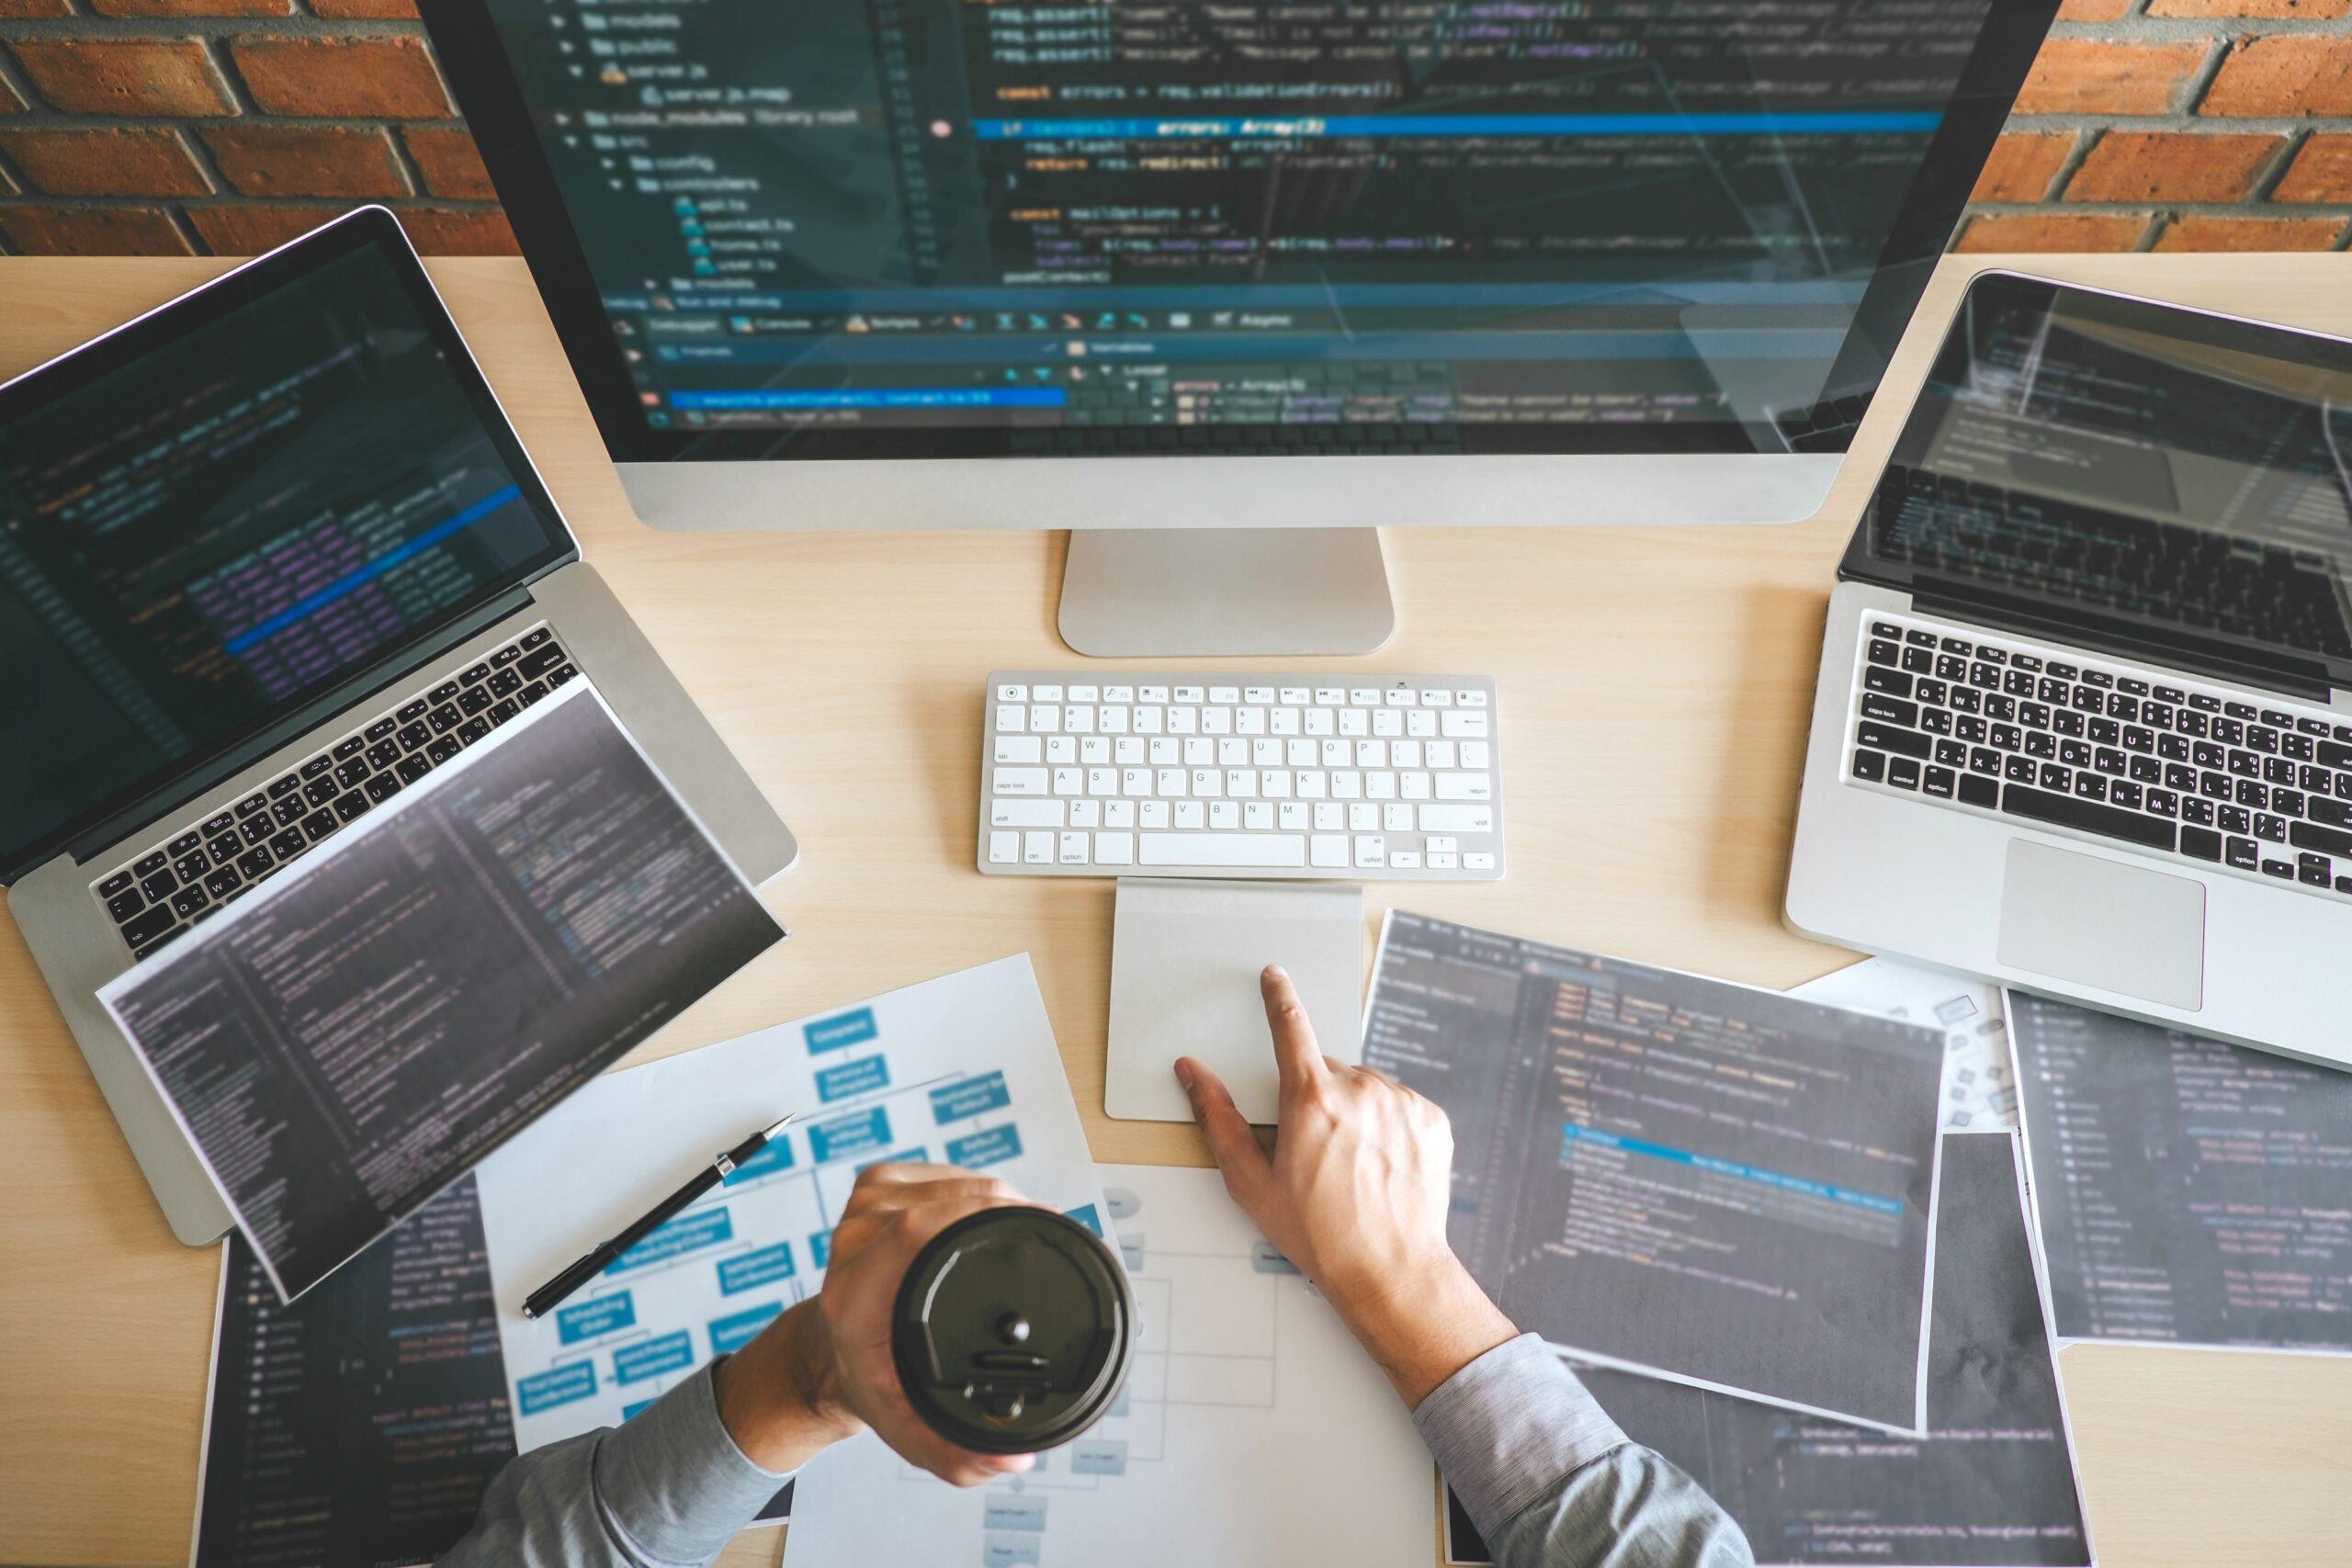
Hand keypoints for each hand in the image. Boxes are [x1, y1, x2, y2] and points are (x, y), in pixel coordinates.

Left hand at [716, 1163, 1041, 1484]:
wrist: (832, 1350)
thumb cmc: (872, 1378)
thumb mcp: (908, 1428)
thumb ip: (960, 1455)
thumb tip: (1015, 1457)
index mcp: (855, 1298)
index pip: (912, 1232)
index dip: (977, 1215)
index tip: (1034, 1223)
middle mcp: (851, 1247)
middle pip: (938, 1202)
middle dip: (1007, 1206)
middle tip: (1049, 1231)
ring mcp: (859, 1211)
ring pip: (944, 1182)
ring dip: (994, 1196)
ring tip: (1020, 1228)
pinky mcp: (873, 1186)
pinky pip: (938, 1173)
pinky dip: (973, 1187)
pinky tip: (986, 1213)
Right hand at [1176, 966, 1516, 1407]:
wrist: (1390, 1269)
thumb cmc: (1320, 1234)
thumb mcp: (1250, 1181)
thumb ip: (1217, 1117)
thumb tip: (1194, 1074)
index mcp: (1311, 1100)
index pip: (1289, 1028)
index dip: (1278, 998)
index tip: (1275, 977)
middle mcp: (1360, 1090)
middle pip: (1326, 1070)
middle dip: (1316, 1098)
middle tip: (1314, 1151)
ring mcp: (1401, 1103)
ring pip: (1365, 1088)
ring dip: (1354, 1111)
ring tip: (1351, 1165)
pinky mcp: (1431, 1119)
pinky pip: (1399, 1105)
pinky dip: (1387, 1126)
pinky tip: (1379, 1165)